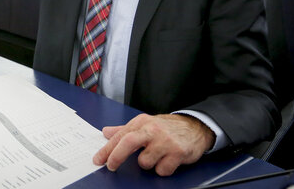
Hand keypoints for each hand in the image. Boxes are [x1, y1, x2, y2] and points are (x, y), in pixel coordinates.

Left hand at [93, 114, 213, 176]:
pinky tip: (167, 161)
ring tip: (155, 156)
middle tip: (111, 166)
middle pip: (128, 143)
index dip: (107, 149)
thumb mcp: (144, 124)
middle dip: (116, 156)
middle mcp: (152, 130)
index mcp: (141, 122)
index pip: (119, 136)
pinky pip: (162, 170)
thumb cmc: (166, 128)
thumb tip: (106, 132)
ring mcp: (165, 141)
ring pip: (145, 162)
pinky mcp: (177, 152)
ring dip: (147, 164)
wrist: (194, 127)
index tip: (98, 160)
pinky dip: (162, 169)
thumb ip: (124, 130)